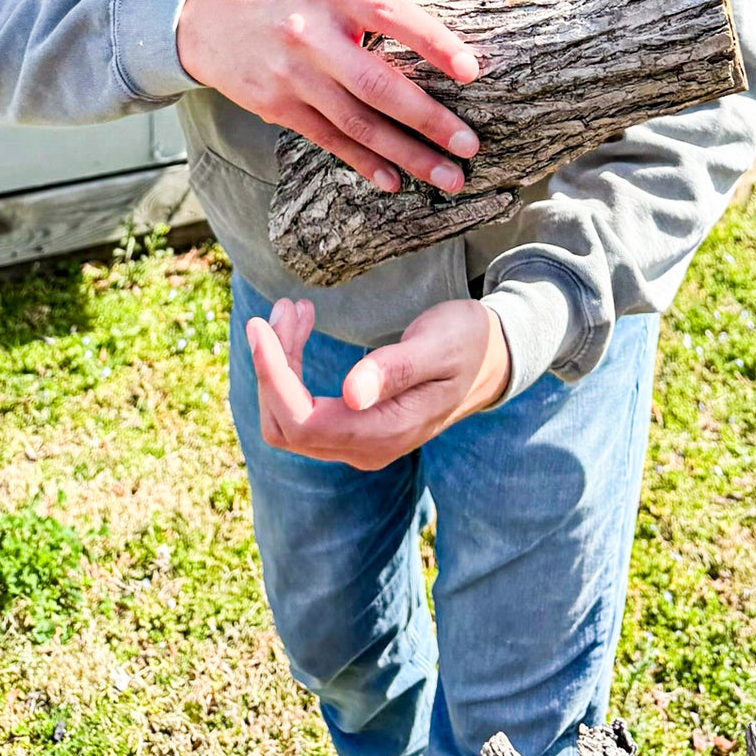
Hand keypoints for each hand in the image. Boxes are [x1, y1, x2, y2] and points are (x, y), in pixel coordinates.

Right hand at [176, 0, 479, 193]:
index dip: (434, 41)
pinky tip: (393, 181)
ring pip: (357, 123)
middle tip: (469, 145)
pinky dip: (364, 163)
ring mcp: (291, 75)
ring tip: (447, 177)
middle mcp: (312, 34)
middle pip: (377, 83)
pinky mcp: (276, 107)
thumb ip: (390, 2)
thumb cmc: (287, 0)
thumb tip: (463, 1)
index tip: (471, 70)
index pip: (392, 14)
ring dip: (406, 154)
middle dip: (428, 119)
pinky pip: (329, 140)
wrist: (206, 19)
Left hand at [247, 296, 510, 469]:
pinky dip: (291, 369)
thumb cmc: (470, 343)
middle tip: (287, 306)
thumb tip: (350, 393)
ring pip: (289, 417)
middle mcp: (365, 449)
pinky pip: (303, 409)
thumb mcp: (439, 345)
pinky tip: (302, 327)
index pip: (301, 419)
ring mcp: (358, 443)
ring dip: (279, 364)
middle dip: (273, 364)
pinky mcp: (354, 428)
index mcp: (384, 433)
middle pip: (286, 422)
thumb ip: (396, 369)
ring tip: (293, 309)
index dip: (271, 376)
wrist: (495, 359)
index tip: (260, 326)